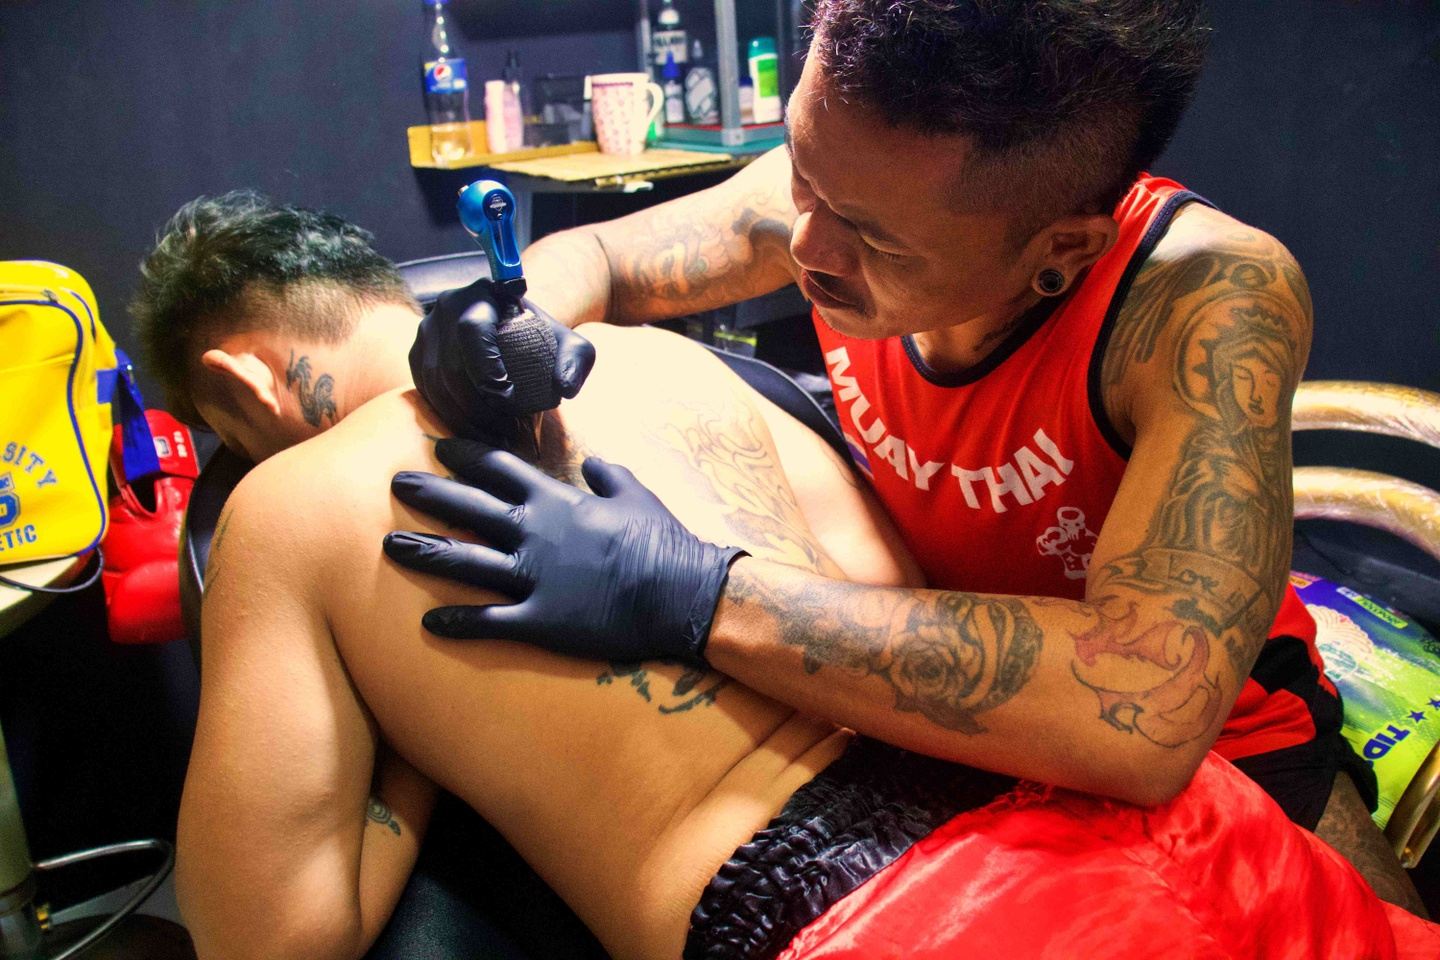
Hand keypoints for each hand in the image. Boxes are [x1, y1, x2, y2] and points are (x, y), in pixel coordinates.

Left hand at [383, 438, 745, 663]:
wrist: (683, 592)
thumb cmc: (663, 540)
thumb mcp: (637, 494)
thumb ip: (609, 475)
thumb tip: (595, 461)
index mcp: (557, 501)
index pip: (499, 468)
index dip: (466, 456)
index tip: (439, 447)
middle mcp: (536, 533)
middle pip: (469, 506)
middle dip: (429, 492)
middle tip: (396, 483)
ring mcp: (534, 577)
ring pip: (464, 560)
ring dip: (425, 552)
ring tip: (390, 546)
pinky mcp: (540, 620)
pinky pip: (488, 620)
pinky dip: (456, 622)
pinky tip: (429, 622)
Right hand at [409, 278, 595, 443]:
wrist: (514, 332)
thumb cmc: (542, 339)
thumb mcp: (570, 345)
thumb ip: (575, 361)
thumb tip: (564, 387)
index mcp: (483, 295)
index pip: (472, 329)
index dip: (485, 366)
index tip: (507, 397)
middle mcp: (447, 307)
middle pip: (450, 364)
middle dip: (478, 406)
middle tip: (505, 431)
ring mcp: (427, 331)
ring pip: (435, 383)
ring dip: (464, 417)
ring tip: (494, 437)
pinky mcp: (417, 355)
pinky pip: (426, 391)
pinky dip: (449, 416)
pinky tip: (475, 432)